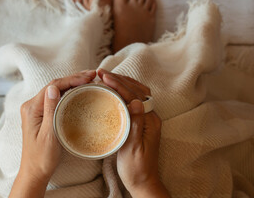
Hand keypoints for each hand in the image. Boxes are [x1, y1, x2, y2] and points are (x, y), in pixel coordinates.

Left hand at [10, 70, 96, 197]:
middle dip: (74, 78)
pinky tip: (80, 91)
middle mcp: (32, 105)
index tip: (88, 77)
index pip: (54, 86)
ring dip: (72, 83)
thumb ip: (50, 110)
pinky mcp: (42, 115)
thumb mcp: (48, 135)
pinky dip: (69, 92)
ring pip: (56, 90)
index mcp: (32, 108)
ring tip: (89, 79)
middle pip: (55, 85)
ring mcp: (36, 110)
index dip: (72, 79)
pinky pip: (56, 98)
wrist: (34, 172)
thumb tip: (53, 87)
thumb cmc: (42, 157)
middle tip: (93, 75)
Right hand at [98, 69, 169, 197]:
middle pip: (137, 90)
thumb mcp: (133, 148)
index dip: (119, 84)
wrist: (143, 181)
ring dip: (123, 82)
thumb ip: (136, 124)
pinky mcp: (143, 122)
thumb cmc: (136, 168)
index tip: (104, 76)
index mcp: (150, 122)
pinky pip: (135, 100)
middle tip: (101, 73)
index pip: (134, 95)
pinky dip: (125, 91)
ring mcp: (148, 118)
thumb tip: (136, 101)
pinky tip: (115, 90)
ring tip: (107, 77)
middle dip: (120, 79)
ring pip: (138, 92)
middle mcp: (152, 117)